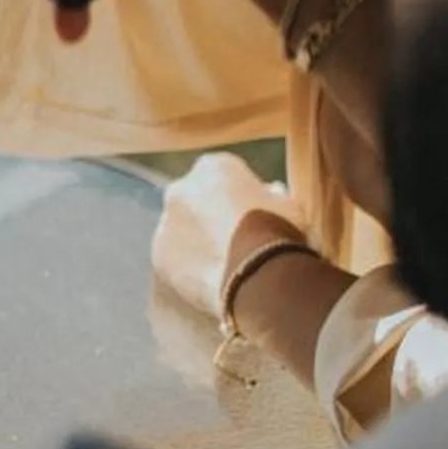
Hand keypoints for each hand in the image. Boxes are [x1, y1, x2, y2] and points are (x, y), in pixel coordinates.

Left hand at [150, 154, 308, 325]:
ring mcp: (165, 222)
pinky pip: (175, 260)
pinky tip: (212, 282)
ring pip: (182, 231)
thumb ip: (271, 195)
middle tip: (235, 243)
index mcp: (213, 166)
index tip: (254, 216)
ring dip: (197, 243)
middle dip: (211, 217)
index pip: (224, 177)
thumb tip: (269, 194)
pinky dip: (189, 268)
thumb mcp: (287, 204)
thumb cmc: (279, 231)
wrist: (259, 273)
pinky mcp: (159, 255)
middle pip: (196, 201)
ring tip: (225, 267)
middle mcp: (180, 188)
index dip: (240, 197)